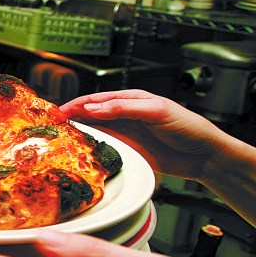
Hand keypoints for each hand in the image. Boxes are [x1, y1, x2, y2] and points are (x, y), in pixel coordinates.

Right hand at [60, 89, 226, 182]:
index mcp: (130, 100)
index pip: (96, 100)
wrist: (204, 157)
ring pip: (93, 131)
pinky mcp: (127, 151)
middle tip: (52, 126)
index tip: (58, 112)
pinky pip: (102, 148)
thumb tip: (95, 106)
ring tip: (59, 138)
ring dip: (77, 134)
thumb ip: (125, 107)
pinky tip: (79, 151)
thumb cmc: (188, 128)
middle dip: (70, 118)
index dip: (76, 105)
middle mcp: (124, 115)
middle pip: (90, 115)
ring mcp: (124, 134)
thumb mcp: (156, 111)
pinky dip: (89, 149)